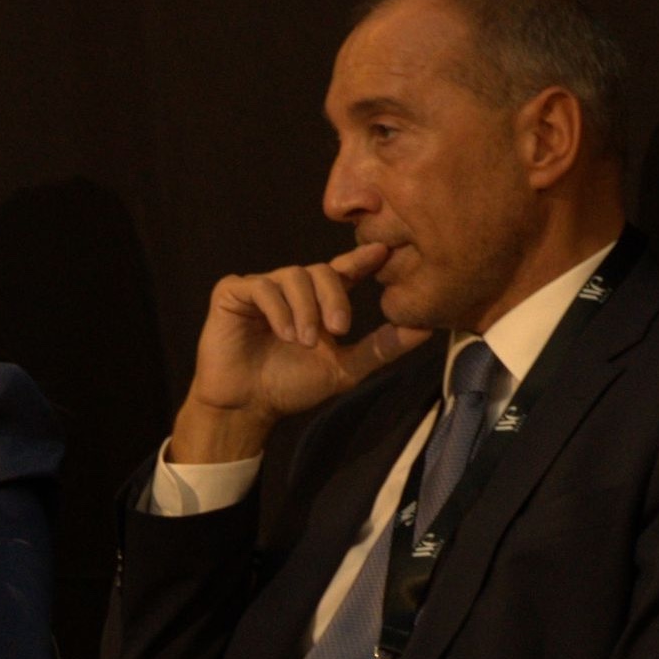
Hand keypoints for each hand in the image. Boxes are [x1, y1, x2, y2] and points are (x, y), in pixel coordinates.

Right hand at [170, 265, 423, 467]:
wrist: (246, 406)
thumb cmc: (291, 387)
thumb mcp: (344, 369)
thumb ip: (381, 347)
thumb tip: (425, 329)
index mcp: (317, 301)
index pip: (344, 270)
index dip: (362, 258)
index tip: (383, 251)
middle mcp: (291, 289)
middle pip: (320, 271)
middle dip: (333, 297)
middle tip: (338, 329)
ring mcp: (261, 288)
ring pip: (293, 276)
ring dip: (304, 310)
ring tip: (304, 341)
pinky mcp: (232, 292)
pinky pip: (260, 286)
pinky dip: (277, 310)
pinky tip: (283, 334)